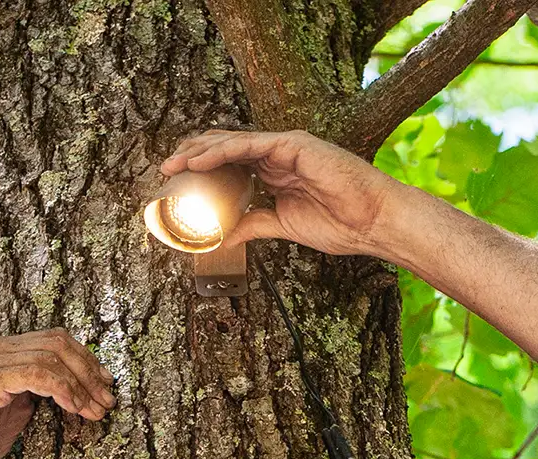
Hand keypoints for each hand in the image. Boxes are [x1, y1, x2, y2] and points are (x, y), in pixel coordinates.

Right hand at [0, 329, 114, 458]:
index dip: (87, 359)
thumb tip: (86, 385)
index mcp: (5, 350)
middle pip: (57, 344)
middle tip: (108, 400)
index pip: (56, 339)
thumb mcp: (23, 406)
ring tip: (96, 410)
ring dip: (81, 385)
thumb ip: (46, 388)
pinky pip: (35, 373)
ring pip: (50, 358)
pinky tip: (75, 408)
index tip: (107, 385)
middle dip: (89, 372)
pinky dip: (63, 388)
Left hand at [159, 128, 404, 256]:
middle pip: (226, 147)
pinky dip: (223, 151)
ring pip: (233, 141)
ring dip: (200, 151)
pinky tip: (201, 161)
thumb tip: (222, 237)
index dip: (203, 168)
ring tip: (175, 164)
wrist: (371, 223)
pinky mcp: (294, 144)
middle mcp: (278, 155)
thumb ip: (253, 225)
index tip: (177, 182)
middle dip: (193, 155)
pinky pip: (250, 144)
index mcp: (276, 172)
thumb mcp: (283, 226)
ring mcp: (286, 147)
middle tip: (166, 170)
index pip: (231, 163)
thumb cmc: (340, 224)